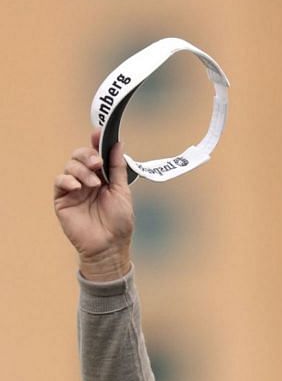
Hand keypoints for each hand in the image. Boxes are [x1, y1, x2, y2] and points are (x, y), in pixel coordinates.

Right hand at [54, 128, 134, 279]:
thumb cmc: (119, 222)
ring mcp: (73, 189)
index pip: (95, 154)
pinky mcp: (62, 198)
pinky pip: (59, 181)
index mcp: (102, 177)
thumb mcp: (122, 192)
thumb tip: (118, 144)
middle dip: (88, 155)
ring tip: (95, 184)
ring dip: (82, 171)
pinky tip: (78, 187)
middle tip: (98, 163)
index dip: (95, 142)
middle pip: (79, 156)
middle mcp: (86, 180)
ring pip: (70, 166)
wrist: (109, 246)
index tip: (98, 133)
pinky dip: (68, 180)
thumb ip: (118, 168)